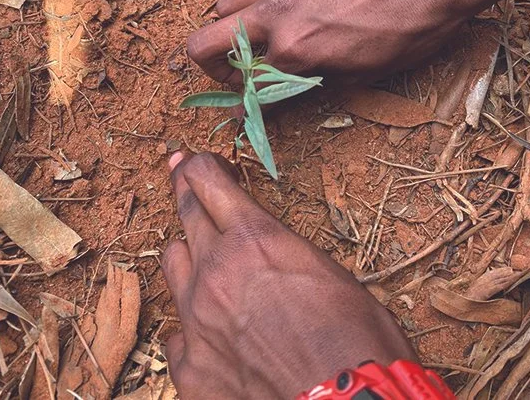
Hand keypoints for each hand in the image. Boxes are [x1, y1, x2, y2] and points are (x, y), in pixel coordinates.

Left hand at [162, 151, 415, 399]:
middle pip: (186, 215)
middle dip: (185, 191)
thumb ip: (284, 254)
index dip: (199, 165)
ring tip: (203, 261)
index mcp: (254, 238)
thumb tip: (275, 258)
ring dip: (188, 257)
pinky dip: (192, 328)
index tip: (194, 161)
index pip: (208, 181)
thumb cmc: (357, 338)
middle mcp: (216, 270)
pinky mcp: (191, 367)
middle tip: (180, 174)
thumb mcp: (327, 273)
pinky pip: (176, 334)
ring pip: (172, 266)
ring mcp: (196, 319)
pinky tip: (211, 335)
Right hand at [188, 0, 529, 82]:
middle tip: (230, 70)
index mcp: (294, 50)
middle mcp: (277, 11)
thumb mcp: (365, 74)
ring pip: (228, 2)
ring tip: (260, 32)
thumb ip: (312, 83)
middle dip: (207, 64)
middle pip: (203, 41)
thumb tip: (281, 92)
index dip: (239, 100)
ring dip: (233, 24)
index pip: (243, 85)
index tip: (242, 101)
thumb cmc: (412, 28)